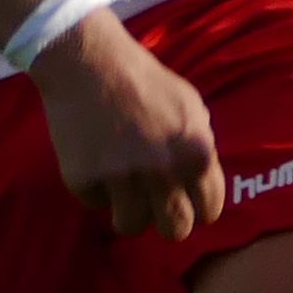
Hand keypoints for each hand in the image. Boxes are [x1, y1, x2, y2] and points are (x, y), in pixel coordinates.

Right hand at [29, 12, 222, 239]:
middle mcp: (163, 171)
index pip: (209, 211)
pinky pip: (95, 203)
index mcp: (196, 154)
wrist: (89, 61)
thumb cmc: (146, 80)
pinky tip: (96, 159)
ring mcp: (121, 177)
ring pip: (132, 226)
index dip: (197, 208)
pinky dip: (96, 189)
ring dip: (128, 211)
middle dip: (167, 220)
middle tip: (155, 205)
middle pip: (176, 230)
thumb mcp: (192, 108)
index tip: (185, 201)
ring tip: (123, 188)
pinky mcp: (83, 178)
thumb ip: (200, 148)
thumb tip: (201, 186)